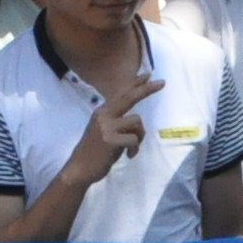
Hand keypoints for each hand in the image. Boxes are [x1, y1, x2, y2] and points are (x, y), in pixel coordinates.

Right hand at [59, 69, 159, 189]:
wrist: (80, 168)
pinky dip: (135, 148)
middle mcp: (104, 114)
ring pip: (137, 121)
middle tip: (162, 83)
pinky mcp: (110, 139)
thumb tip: (135, 119)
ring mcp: (106, 126)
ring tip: (132, 148)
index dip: (135, 83)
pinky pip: (134, 139)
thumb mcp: (104, 130)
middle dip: (146, 89)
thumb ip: (115, 121)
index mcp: (102, 111)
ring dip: (140, 136)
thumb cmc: (95, 152)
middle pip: (129, 97)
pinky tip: (129, 156)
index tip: (148, 75)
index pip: (121, 93)